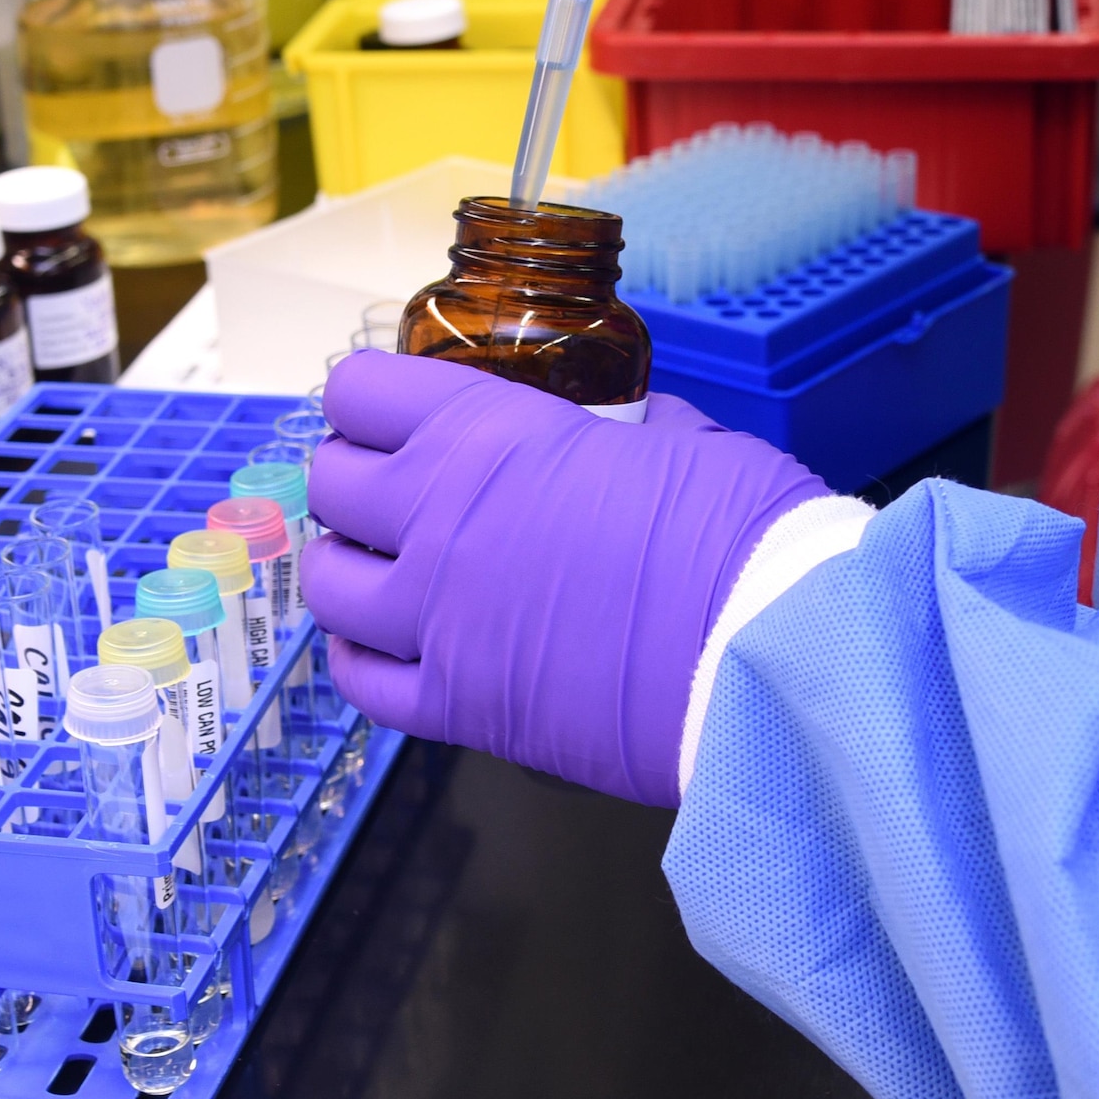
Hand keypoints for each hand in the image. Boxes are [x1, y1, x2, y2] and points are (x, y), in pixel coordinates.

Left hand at [301, 351, 828, 806]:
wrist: (772, 656)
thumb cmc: (743, 537)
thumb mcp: (676, 438)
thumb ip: (609, 432)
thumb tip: (603, 436)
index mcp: (486, 434)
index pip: (359, 393)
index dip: (368, 400)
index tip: (386, 412)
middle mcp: (438, 519)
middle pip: (330, 484)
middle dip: (353, 479)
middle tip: (390, 490)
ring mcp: (436, 618)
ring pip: (326, 583)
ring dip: (348, 568)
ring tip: (386, 570)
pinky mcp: (456, 705)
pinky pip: (360, 680)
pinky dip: (362, 658)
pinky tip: (389, 646)